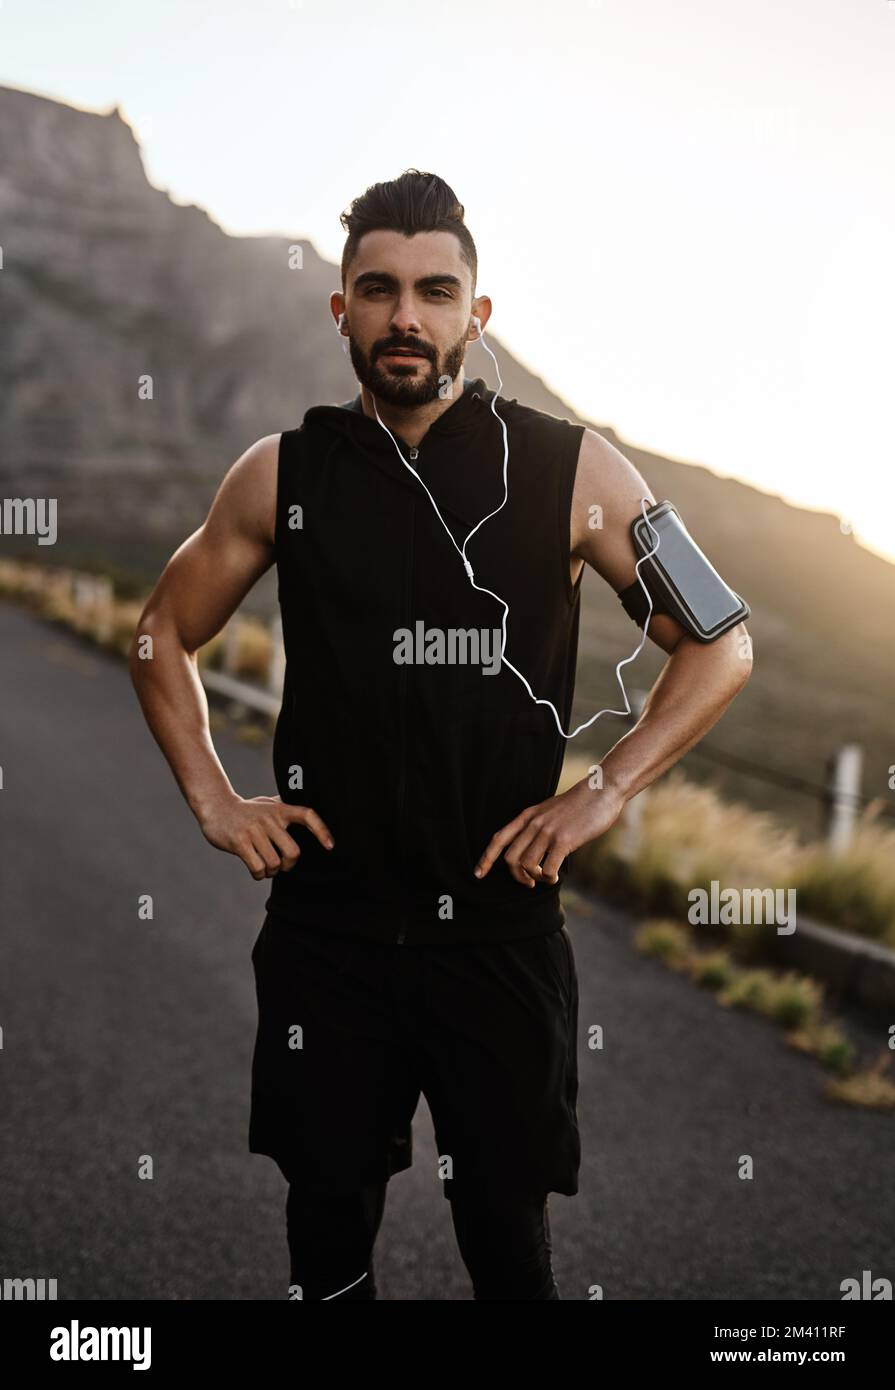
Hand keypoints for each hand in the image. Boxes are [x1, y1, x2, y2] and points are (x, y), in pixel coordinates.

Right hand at [198, 792, 334, 880]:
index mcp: (280, 809)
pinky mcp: (239, 841)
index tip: (330, 846)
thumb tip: (309, 815)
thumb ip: (285, 808)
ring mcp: (254, 830)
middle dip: (289, 865)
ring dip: (271, 872)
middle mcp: (269, 818)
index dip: (322, 831)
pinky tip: (255, 869)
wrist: (215, 807)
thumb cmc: (246, 810)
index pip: (307, 815)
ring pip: (274, 864)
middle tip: (281, 865)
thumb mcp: (267, 803)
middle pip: (293, 852)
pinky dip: (259, 874)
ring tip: (265, 867)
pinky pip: (257, 868)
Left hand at [474, 777, 625, 886]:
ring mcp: (548, 832)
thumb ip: (538, 826)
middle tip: (529, 882)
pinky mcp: (564, 841)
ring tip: (547, 876)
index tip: (478, 874)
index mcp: (528, 816)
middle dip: (517, 876)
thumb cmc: (579, 804)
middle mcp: (534, 824)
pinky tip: (556, 876)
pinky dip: (548, 878)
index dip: (486, 858)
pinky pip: (547, 869)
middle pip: (510, 858)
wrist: (601, 791)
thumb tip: (533, 850)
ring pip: (526, 865)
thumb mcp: (550, 810)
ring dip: (535, 878)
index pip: (499, 839)